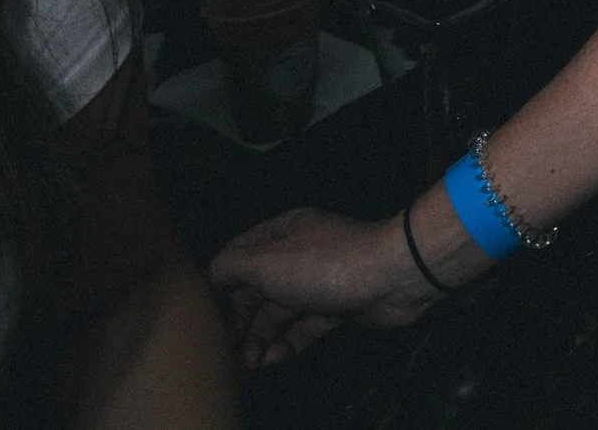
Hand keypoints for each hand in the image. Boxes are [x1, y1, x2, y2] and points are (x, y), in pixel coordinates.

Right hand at [209, 208, 433, 368]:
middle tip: (227, 351)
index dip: (220, 283)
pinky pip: (305, 327)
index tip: (207, 314)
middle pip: (258, 289)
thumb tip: (210, 276)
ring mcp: (319, 282)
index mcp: (281, 232)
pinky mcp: (338, 307)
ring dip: (262, 338)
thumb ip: (229, 267)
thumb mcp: (264, 260)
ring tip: (248, 364)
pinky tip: (274, 360)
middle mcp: (298, 254)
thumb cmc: (321, 264)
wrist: (391, 276)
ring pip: (281, 312)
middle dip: (241, 320)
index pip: (239, 255)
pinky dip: (289, 343)